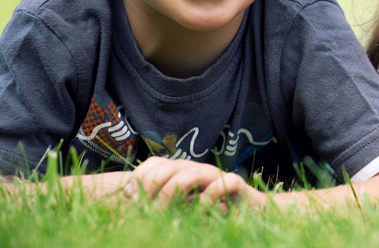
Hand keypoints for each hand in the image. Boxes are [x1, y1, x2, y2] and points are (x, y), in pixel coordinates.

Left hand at [126, 157, 265, 208]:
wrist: (250, 210)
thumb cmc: (211, 210)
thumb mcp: (180, 208)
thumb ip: (161, 205)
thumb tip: (132, 208)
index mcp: (180, 171)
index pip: (154, 163)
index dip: (138, 177)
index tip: (128, 197)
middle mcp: (195, 169)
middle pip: (168, 167)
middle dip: (150, 186)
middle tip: (141, 208)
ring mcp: (215, 176)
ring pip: (190, 174)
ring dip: (172, 194)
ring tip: (164, 215)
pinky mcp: (235, 185)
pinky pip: (221, 184)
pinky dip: (208, 197)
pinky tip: (200, 211)